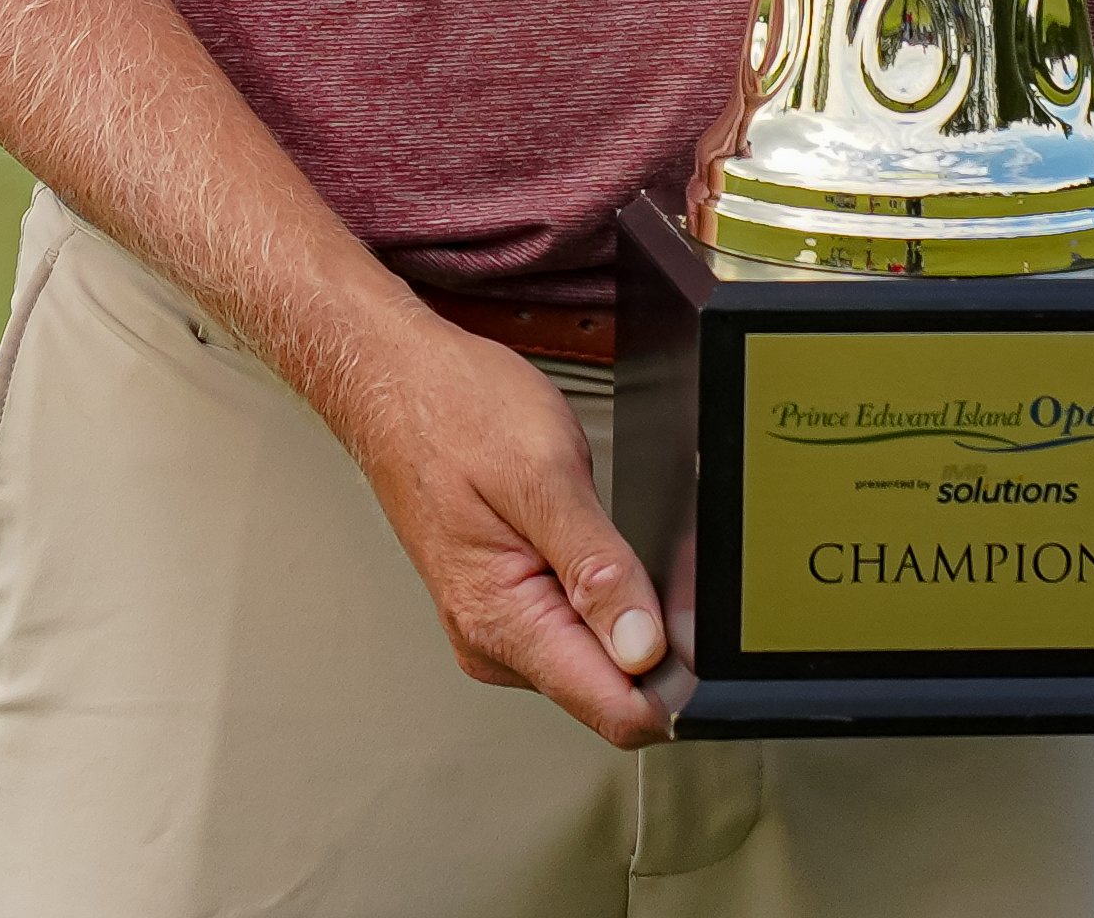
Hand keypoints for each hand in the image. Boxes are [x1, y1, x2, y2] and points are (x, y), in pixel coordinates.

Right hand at [324, 304, 669, 746]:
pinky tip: (581, 541)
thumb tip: (645, 648)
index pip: (613, 711)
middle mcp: (494, 644)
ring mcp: (494, 629)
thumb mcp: (542, 473)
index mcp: (502, 622)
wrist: (395, 382)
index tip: (697, 635)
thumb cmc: (454, 411)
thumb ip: (597, 568)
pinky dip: (596, 593)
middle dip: (650, 638)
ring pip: (596, 661)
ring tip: (597, 533)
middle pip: (611, 691)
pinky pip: (572, 628)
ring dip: (620, 609)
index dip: (674, 682)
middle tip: (642, 553)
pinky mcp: (501, 608)